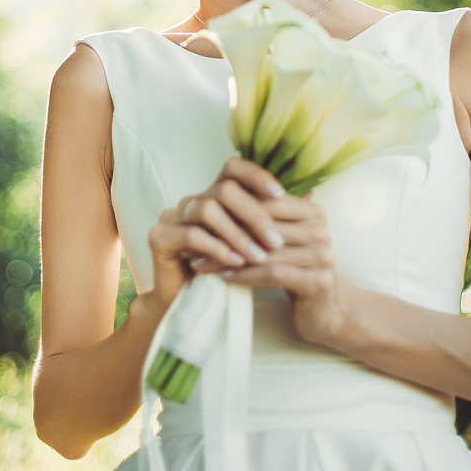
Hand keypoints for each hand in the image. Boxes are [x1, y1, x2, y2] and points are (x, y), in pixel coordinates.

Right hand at [146, 156, 285, 314]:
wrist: (186, 302)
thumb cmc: (224, 269)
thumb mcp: (251, 240)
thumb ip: (272, 217)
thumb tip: (311, 195)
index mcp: (212, 195)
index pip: (233, 167)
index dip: (256, 175)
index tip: (280, 194)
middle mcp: (191, 199)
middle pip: (224, 188)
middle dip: (254, 214)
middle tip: (276, 241)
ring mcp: (171, 216)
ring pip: (208, 209)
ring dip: (237, 235)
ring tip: (258, 256)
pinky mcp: (159, 237)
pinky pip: (191, 235)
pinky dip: (217, 248)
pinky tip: (235, 262)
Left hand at [191, 190, 350, 349]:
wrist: (327, 312)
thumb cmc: (297, 270)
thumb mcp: (283, 240)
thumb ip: (266, 218)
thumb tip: (220, 194)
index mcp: (314, 212)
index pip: (268, 203)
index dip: (233, 210)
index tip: (203, 219)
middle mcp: (322, 231)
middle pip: (264, 227)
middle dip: (226, 234)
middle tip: (195, 241)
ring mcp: (323, 256)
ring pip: (265, 251)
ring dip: (229, 257)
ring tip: (202, 261)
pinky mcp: (318, 281)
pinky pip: (273, 273)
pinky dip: (246, 274)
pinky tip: (224, 276)